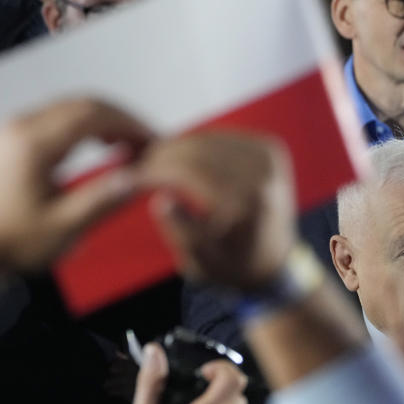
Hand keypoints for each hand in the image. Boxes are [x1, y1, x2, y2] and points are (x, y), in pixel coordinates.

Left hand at [0, 99, 145, 273]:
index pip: (92, 113)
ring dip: (102, 120)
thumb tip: (139, 178)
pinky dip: (81, 126)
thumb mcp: (64, 227)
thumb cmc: (13, 241)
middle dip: (119, 118)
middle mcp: (21, 125)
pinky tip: (98, 144)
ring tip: (128, 143)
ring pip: (67, 108)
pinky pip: (52, 118)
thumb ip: (103, 199)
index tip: (153, 140)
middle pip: (81, 104)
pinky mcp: (9, 138)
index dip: (129, 123)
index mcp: (34, 142)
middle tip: (146, 141)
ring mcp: (12, 129)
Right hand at [140, 133, 298, 289]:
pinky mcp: (270, 149)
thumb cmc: (233, 266)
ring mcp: (271, 157)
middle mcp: (266, 174)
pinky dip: (197, 146)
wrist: (275, 261)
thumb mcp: (201, 263)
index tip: (128, 176)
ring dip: (177, 149)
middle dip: (162, 156)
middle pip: (199, 150)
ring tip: (151, 164)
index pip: (191, 172)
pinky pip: (222, 138)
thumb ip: (180, 231)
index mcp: (251, 202)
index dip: (155, 171)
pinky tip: (178, 160)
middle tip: (134, 165)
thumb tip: (160, 198)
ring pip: (207, 139)